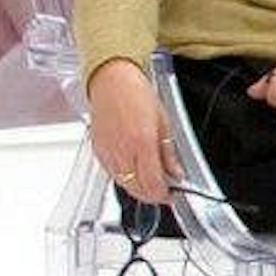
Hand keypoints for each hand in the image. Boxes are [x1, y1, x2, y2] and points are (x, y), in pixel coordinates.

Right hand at [85, 60, 178, 204]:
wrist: (111, 80)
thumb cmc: (136, 94)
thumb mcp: (164, 122)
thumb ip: (169, 152)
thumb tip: (177, 172)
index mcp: (142, 143)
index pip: (153, 184)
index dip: (165, 195)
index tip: (173, 194)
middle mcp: (122, 151)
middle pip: (137, 189)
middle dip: (153, 195)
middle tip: (165, 191)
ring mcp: (108, 152)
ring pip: (124, 185)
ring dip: (139, 189)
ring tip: (152, 181)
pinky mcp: (98, 151)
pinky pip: (112, 174)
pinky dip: (125, 179)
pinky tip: (135, 172)